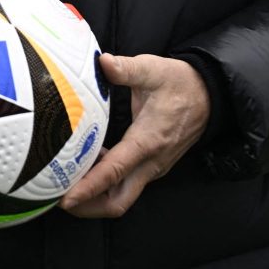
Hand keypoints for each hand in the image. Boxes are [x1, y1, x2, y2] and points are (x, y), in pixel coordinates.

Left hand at [60, 53, 209, 218]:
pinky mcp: (153, 166)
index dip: (88, 187)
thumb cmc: (179, 83)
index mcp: (147, 141)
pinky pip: (128, 185)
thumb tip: (102, 62)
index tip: (65, 198)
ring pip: (122, 197)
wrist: (210, 95)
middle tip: (58, 197)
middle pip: (118, 201)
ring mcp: (153, 168)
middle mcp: (151, 162)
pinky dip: (106, 185)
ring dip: (95, 198)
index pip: (113, 172)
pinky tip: (87, 166)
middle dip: (88, 207)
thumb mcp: (153, 69)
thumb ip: (126, 68)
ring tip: (65, 184)